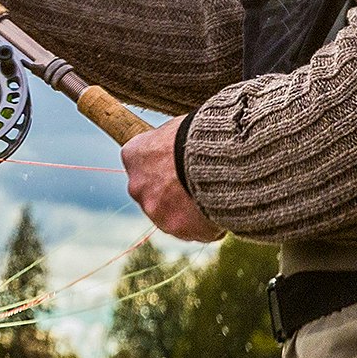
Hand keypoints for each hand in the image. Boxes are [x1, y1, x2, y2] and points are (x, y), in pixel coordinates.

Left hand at [123, 117, 222, 242]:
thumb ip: (169, 143)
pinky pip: (193, 229)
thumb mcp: (177, 128)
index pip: (141, 164)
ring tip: (216, 193)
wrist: (218, 157)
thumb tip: (179, 144)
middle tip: (199, 181)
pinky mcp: (179, 229)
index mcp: (133, 155)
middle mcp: (137, 186)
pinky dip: (205, 223)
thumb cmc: (200, 133)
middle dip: (172, 191)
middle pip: (153, 193)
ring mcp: (157, 212)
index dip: (162, 164)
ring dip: (188, 209)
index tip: (178, 162)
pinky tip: (222, 207)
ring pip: (172, 214)